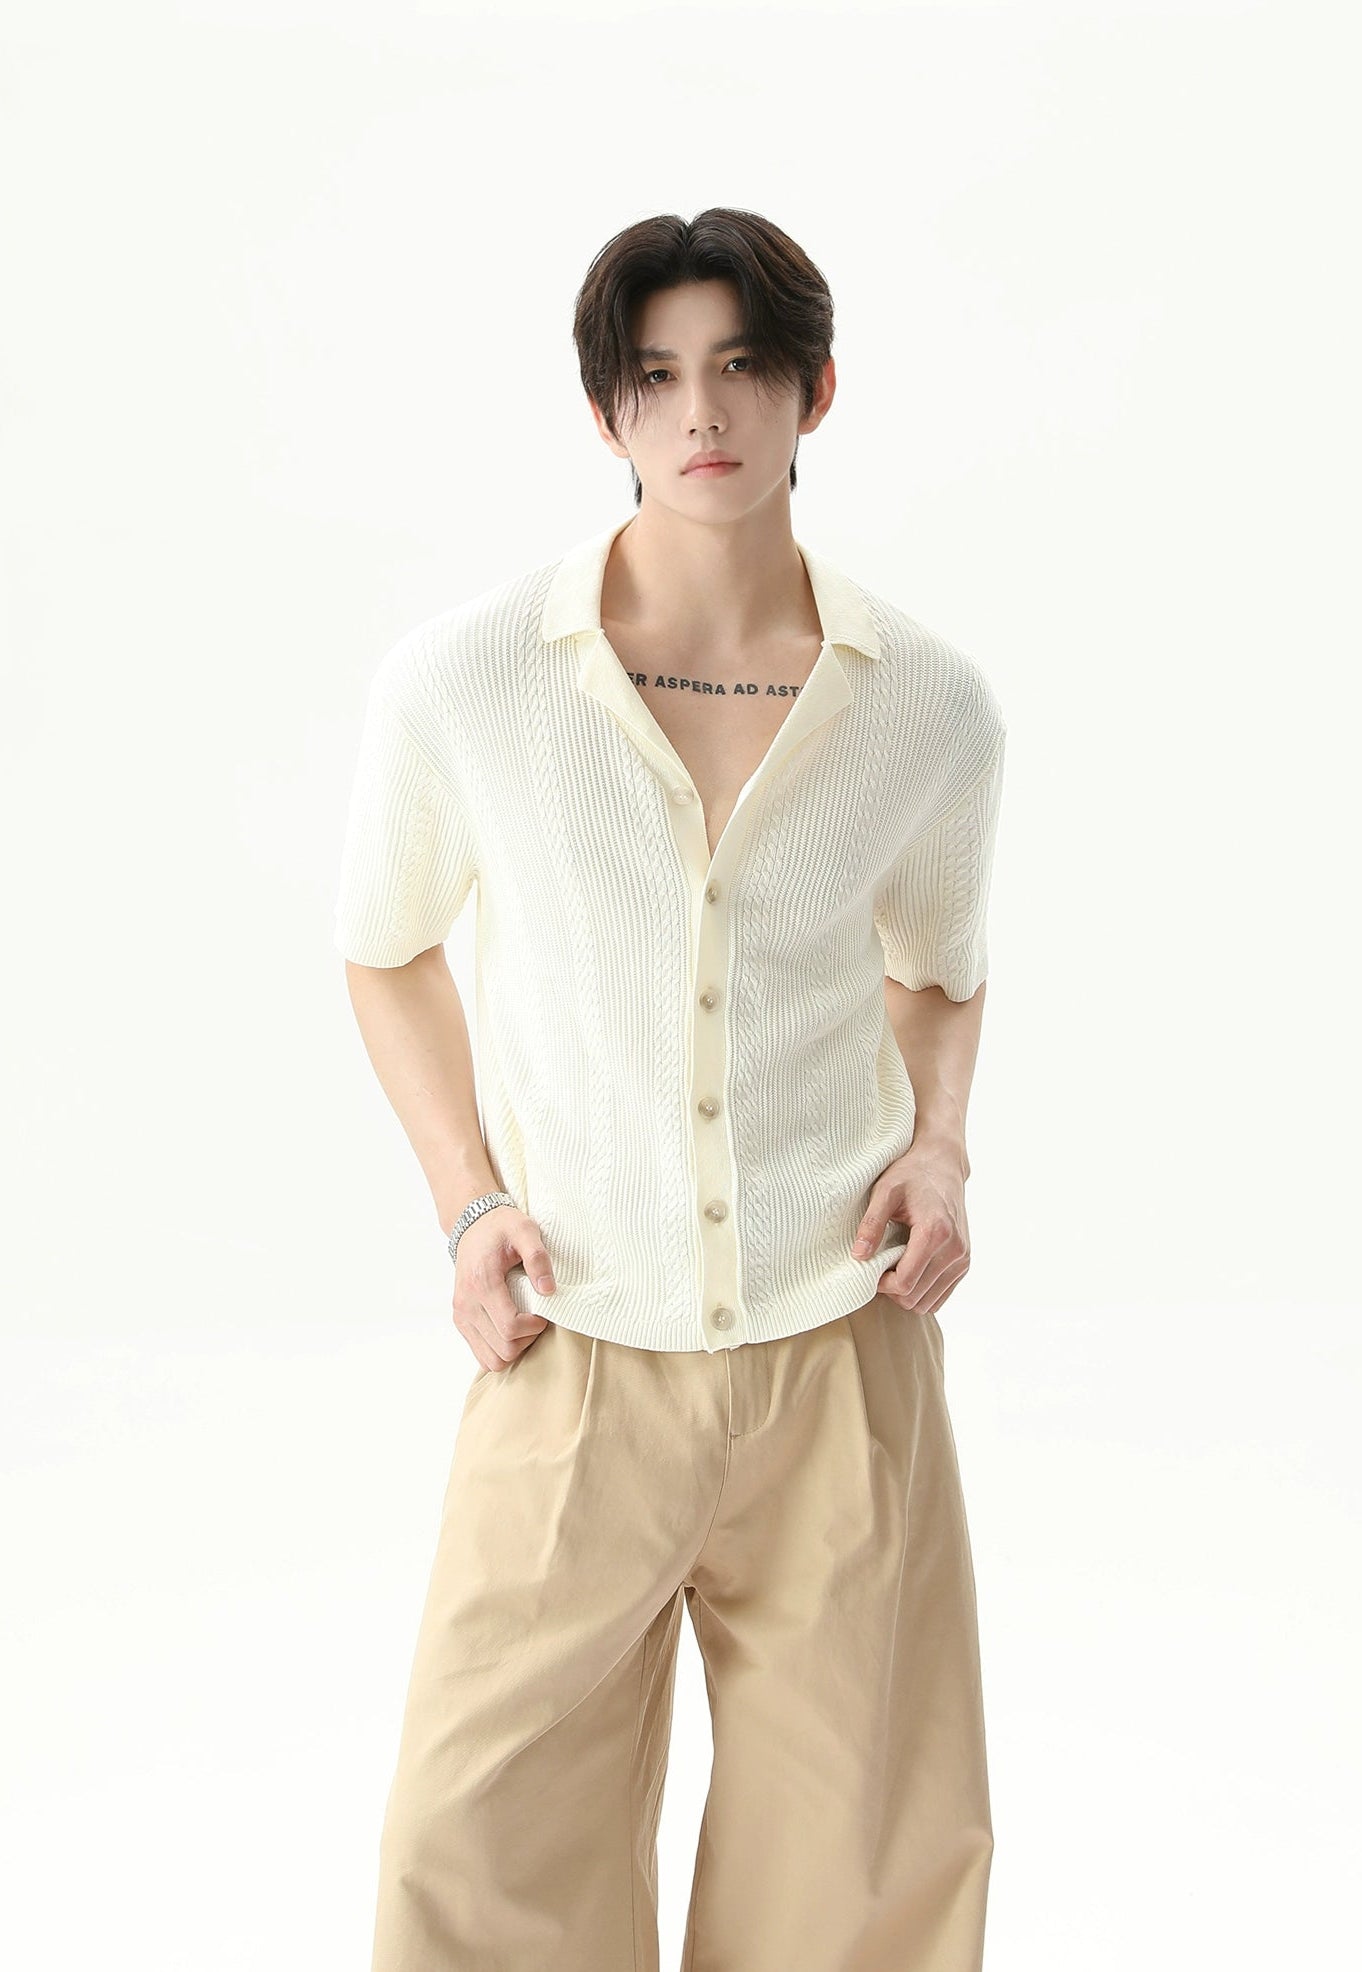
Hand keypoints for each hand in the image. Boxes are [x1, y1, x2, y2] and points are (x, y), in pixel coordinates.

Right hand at [452, 1206, 555, 1371]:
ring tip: (523, 1327)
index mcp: (482, 1283)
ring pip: (491, 1359)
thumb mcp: (525, 1230)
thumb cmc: (501, 1228)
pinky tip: (510, 1330)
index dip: (534, 1327)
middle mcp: (466, 1303)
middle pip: (503, 1349)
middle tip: (535, 1319)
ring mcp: (461, 1314)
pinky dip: (499, 1350)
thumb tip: (548, 1290)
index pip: (509, 1327)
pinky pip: (481, 1355)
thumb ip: (537, 1257)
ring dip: (513, 1349)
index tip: (543, 1314)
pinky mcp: (460, 1321)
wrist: (473, 1226)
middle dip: (526, 1340)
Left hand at [851, 1145, 969, 1315]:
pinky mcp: (964, 1262)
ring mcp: (962, 1258)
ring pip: (928, 1303)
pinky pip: (940, 1296)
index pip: (905, 1282)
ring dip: (907, 1292)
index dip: (881, 1284)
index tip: (870, 1267)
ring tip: (895, 1267)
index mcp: (935, 1232)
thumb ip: (871, 1223)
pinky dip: (922, 1291)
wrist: (942, 1165)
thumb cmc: (912, 1175)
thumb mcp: (885, 1191)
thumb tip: (859, 1256)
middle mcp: (955, 1249)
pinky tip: (910, 1269)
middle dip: (892, 1289)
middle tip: (880, 1266)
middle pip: (915, 1298)